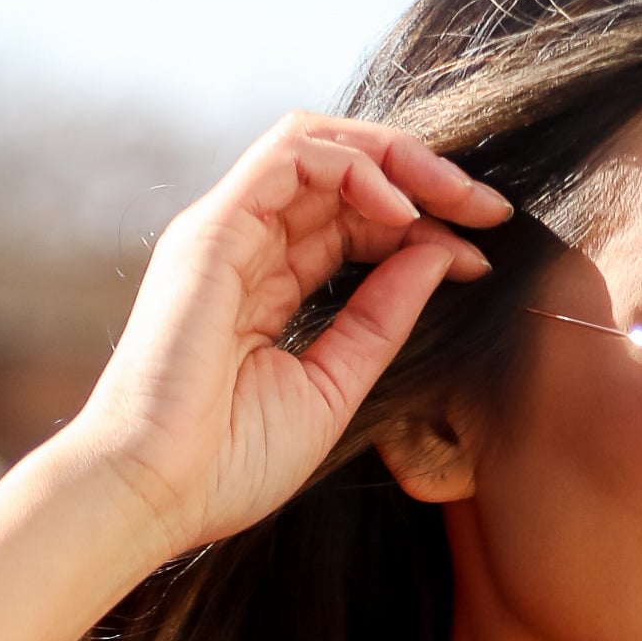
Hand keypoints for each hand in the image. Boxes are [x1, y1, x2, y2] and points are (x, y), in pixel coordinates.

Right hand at [0, 113, 508, 640]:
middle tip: (488, 209)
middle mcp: (243, 247)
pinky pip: (290, 158)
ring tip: (456, 199)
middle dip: (423, 177)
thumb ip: (382, 318)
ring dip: (397, 160)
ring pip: (318, 147)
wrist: (153, 493)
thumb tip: (442, 254)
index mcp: (265, 286)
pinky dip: (355, 168)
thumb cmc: (227, 465)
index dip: (422, 225)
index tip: (481, 255)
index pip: (350, 221)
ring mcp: (224, 232)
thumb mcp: (334, 385)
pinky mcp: (211, 230)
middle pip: (340, 172)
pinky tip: (402, 212)